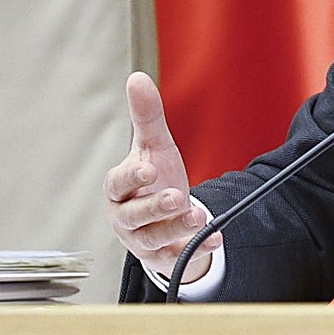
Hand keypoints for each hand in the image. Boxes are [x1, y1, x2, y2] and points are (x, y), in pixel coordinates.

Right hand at [102, 72, 219, 280]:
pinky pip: (179, 256)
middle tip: (175, 196)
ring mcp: (143, 239)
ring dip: (177, 227)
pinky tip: (216, 239)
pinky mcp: (165, 256)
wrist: (162, 218)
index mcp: (118, 189)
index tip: (149, 170)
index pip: (117, 184)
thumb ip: (147, 116)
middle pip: (133, 215)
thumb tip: (136, 78)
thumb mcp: (154, 146)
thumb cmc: (152, 177)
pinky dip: (198, 249)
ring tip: (198, 216)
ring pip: (154, 238)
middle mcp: (125, 217)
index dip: (131, 178)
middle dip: (154, 207)